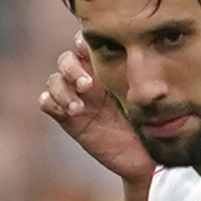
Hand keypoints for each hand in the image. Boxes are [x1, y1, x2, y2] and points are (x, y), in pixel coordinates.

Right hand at [35, 47, 154, 185]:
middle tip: (87, 85)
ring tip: (78, 107)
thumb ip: (144, 81)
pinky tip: (71, 113)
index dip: (84, 42)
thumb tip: (148, 71)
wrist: (145, 157)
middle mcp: (88, 80)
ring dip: (62, 89)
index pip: (86, 44)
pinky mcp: (67, 118)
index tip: (92, 50)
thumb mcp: (150, 100)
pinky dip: (52, 103)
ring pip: (54, 80)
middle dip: (72, 69)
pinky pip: (47, 103)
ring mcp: (76, 98)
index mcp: (106, 69)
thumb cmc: (153, 125)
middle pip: (66, 60)